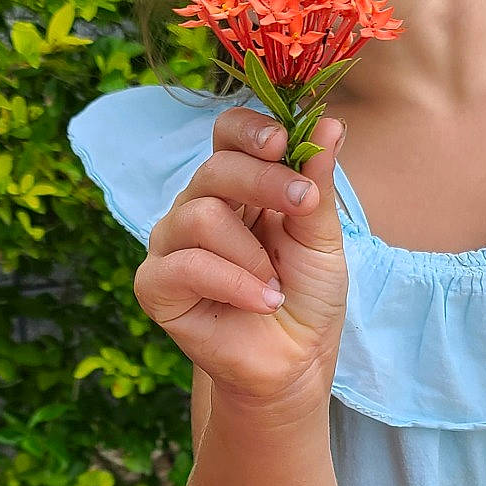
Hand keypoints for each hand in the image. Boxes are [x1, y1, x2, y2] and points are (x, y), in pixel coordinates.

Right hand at [136, 106, 348, 410]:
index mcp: (238, 188)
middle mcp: (198, 207)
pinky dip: (232, 282)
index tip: (283, 142)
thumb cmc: (305, 295)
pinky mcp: (156, 286)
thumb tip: (330, 124)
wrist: (295, 361)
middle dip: (265, 182)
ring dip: (251, 253)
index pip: (227, 135)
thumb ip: (317, 183)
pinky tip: (262, 301)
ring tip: (276, 285)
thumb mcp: (320, 237)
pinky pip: (183, 265)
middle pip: (215, 168)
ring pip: (199, 215)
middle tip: (303, 204)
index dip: (250, 130)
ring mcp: (172, 245)